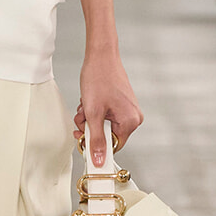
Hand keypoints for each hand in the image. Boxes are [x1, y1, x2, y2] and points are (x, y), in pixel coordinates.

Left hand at [76, 47, 142, 165]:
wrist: (100, 55)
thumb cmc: (99, 77)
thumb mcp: (93, 113)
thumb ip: (96, 140)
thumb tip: (99, 159)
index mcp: (130, 121)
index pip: (113, 147)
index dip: (96, 145)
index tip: (83, 141)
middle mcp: (133, 117)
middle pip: (107, 136)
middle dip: (90, 128)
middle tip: (83, 117)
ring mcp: (127, 109)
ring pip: (103, 126)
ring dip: (90, 119)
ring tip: (86, 106)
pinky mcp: (121, 104)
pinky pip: (105, 116)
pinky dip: (94, 111)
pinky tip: (90, 101)